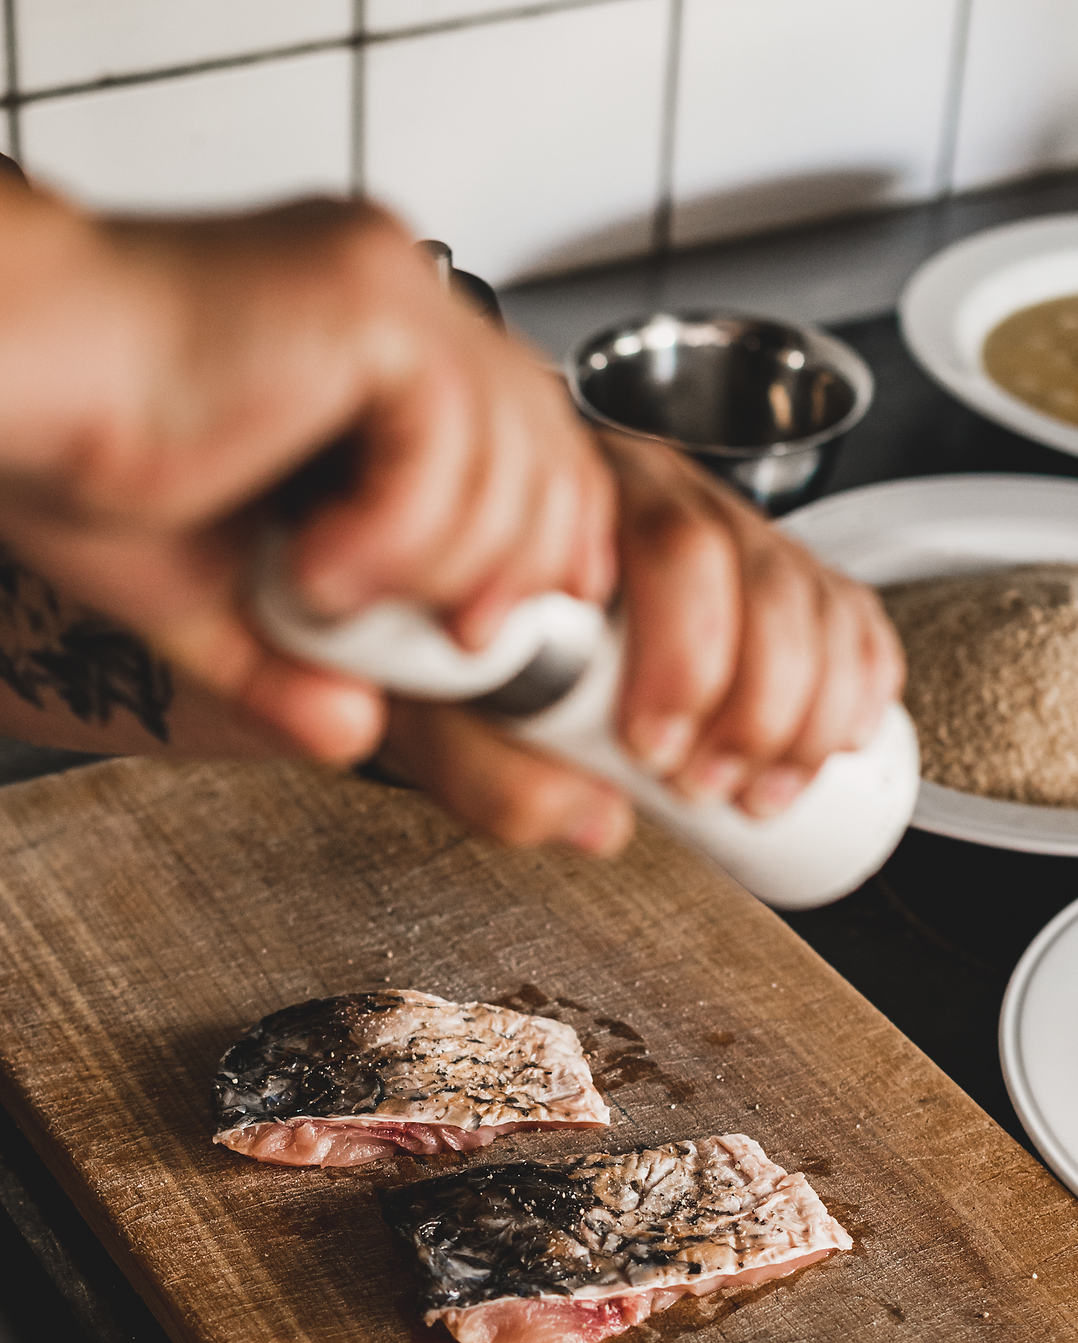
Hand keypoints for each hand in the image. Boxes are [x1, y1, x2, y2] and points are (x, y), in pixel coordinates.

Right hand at [0, 185, 614, 762]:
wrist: (5, 381)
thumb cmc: (78, 451)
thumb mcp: (214, 597)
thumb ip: (294, 665)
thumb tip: (356, 734)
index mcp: (380, 347)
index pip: (535, 443)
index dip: (545, 546)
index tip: (499, 632)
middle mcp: (400, 301)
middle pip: (555, 452)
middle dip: (519, 575)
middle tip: (447, 642)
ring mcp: (390, 289)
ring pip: (513, 464)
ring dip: (434, 567)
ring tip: (323, 588)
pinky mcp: (365, 302)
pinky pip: (448, 452)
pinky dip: (395, 536)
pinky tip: (312, 558)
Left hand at [377, 436, 904, 847]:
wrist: (439, 605)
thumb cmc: (441, 643)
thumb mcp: (429, 709)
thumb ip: (487, 769)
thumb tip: (594, 821)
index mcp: (572, 497)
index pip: (667, 547)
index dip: (684, 659)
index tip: (654, 752)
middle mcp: (655, 490)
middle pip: (753, 570)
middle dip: (753, 698)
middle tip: (709, 785)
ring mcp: (720, 523)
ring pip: (809, 593)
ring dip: (809, 710)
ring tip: (762, 790)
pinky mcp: (769, 567)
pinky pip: (845, 607)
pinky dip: (859, 679)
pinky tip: (838, 738)